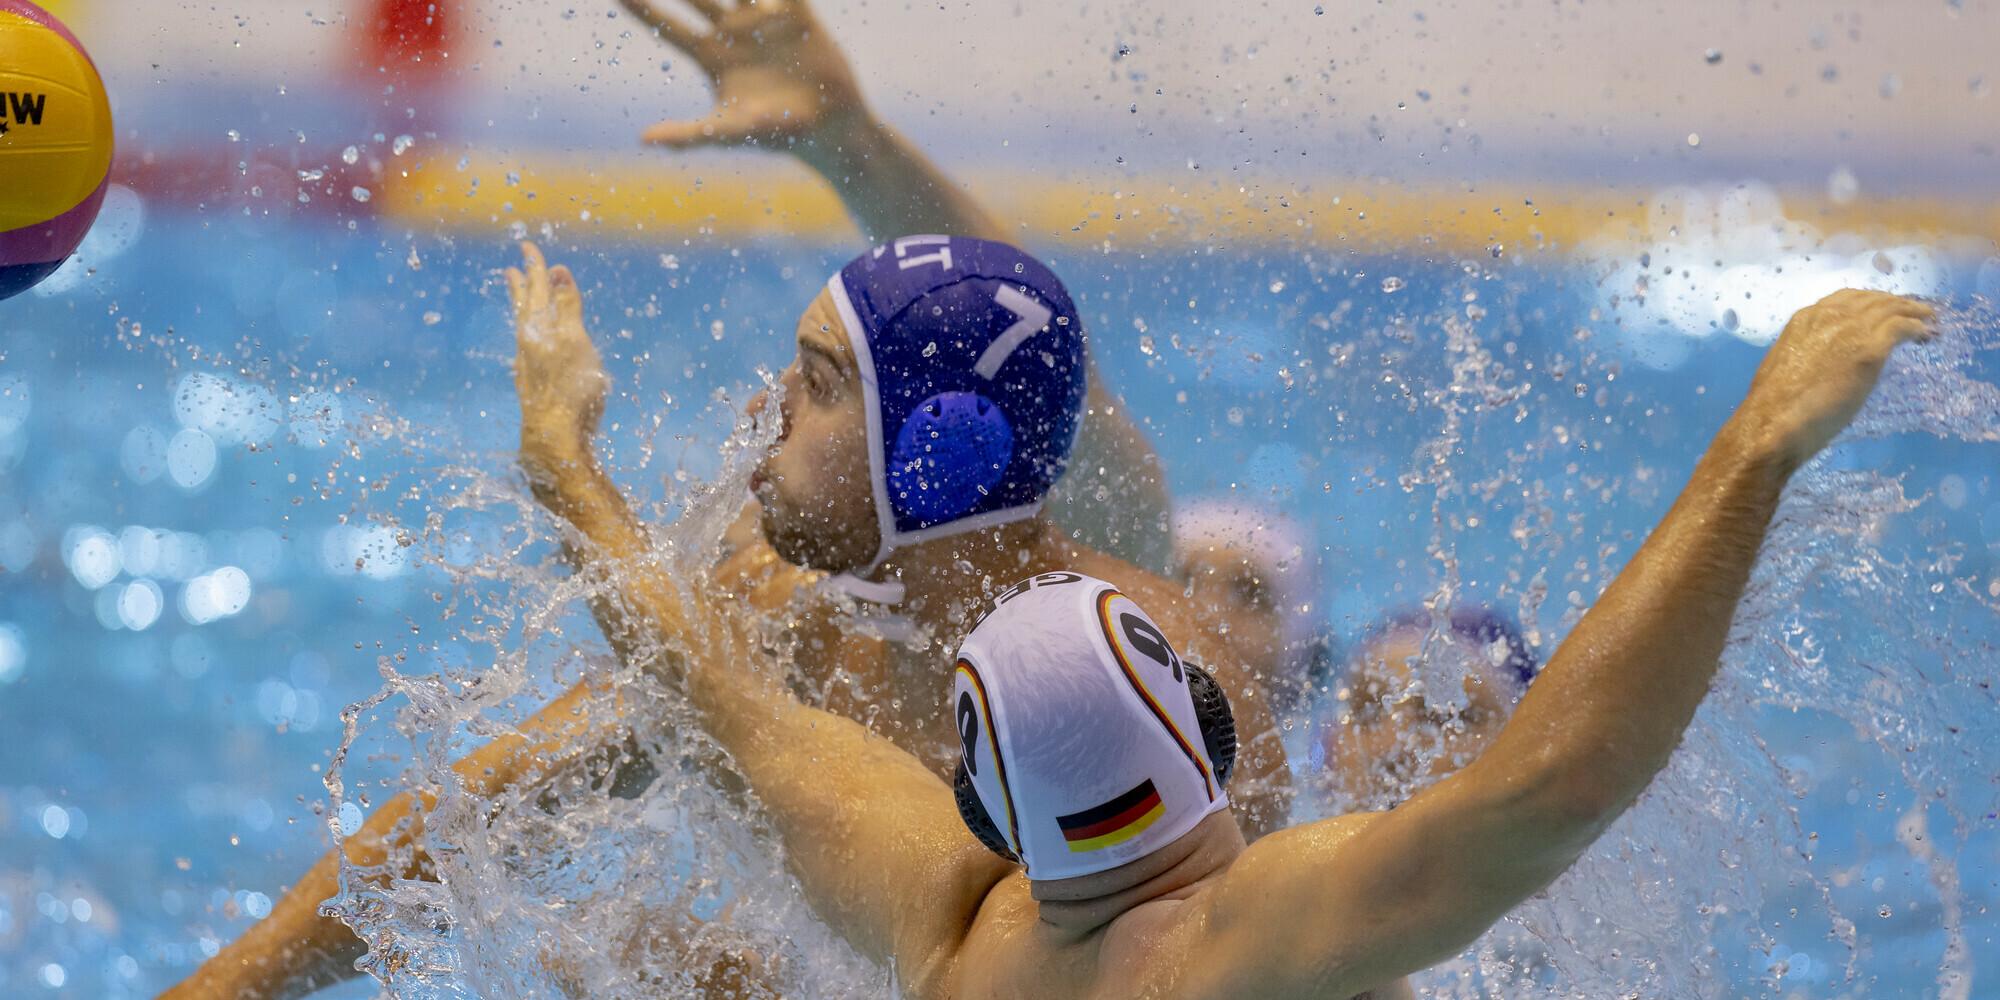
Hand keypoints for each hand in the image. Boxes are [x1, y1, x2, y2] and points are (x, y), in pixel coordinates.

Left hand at [505, 241, 608, 493]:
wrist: (556, 438)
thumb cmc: (572, 389)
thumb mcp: (576, 342)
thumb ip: (568, 307)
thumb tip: (557, 271)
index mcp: (539, 328)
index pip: (536, 289)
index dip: (535, 268)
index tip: (527, 247)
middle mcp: (528, 343)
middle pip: (523, 308)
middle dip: (521, 287)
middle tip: (511, 269)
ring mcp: (528, 364)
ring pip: (523, 328)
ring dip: (522, 309)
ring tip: (520, 300)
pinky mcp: (533, 383)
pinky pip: (528, 346)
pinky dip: (530, 333)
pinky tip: (532, 343)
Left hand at [618, 0, 866, 149]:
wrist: (831, 126)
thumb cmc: (777, 134)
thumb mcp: (730, 131)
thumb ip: (689, 134)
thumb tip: (645, 139)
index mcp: (711, 57)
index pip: (668, 26)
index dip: (641, 7)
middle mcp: (732, 33)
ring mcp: (762, 20)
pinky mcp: (796, 13)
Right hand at [1731, 289, 1934, 469]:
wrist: (1774, 419)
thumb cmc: (1774, 405)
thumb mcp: (1788, 365)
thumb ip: (1809, 354)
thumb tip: (1823, 364)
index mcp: (1805, 320)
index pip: (1844, 300)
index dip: (1867, 303)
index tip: (1880, 311)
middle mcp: (1828, 315)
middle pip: (1872, 299)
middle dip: (1894, 303)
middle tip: (1912, 312)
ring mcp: (1850, 330)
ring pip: (1891, 308)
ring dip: (1913, 312)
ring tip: (1928, 319)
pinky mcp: (1870, 348)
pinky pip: (1902, 327)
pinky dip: (1918, 328)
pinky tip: (1926, 336)